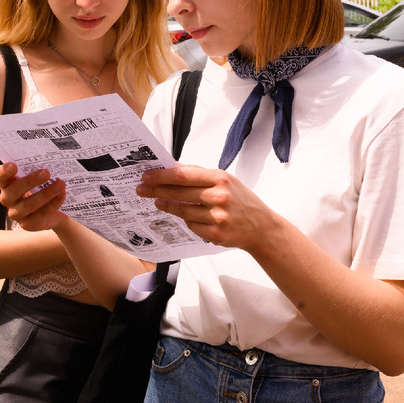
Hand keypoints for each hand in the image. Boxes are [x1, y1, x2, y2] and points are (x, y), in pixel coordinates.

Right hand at [0, 162, 69, 231]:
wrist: (54, 210)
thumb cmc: (42, 187)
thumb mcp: (38, 177)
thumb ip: (37, 168)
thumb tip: (49, 157)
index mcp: (7, 183)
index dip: (3, 171)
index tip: (13, 166)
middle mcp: (8, 199)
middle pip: (14, 191)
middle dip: (30, 181)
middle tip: (46, 172)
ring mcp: (16, 213)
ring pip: (29, 205)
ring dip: (46, 193)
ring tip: (60, 184)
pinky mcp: (28, 225)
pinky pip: (41, 214)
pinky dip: (53, 203)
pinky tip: (62, 194)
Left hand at [136, 164, 279, 251]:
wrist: (262, 227)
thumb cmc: (242, 200)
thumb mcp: (227, 180)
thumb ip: (201, 174)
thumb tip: (174, 168)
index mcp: (220, 178)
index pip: (183, 175)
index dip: (162, 176)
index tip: (147, 176)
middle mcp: (219, 197)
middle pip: (179, 193)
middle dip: (156, 190)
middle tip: (141, 189)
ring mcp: (217, 217)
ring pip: (182, 211)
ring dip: (166, 206)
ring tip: (157, 202)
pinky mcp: (215, 234)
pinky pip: (191, 225)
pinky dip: (186, 220)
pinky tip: (183, 215)